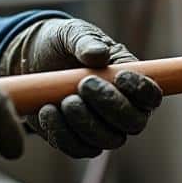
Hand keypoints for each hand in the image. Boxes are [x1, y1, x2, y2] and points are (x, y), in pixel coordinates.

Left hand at [0, 18, 161, 157]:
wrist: (30, 60)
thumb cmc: (61, 43)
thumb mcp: (71, 33)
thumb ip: (86, 41)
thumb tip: (99, 56)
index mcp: (130, 80)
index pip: (151, 96)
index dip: (142, 91)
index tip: (120, 76)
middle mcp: (122, 109)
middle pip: (134, 124)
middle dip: (111, 106)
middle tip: (84, 85)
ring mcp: (100, 127)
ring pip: (107, 140)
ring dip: (87, 123)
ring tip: (65, 100)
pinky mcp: (75, 139)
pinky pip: (78, 148)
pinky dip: (63, 133)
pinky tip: (47, 111)